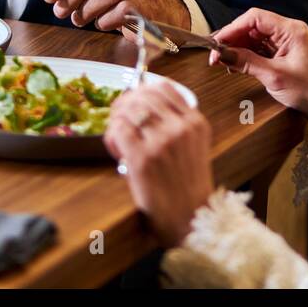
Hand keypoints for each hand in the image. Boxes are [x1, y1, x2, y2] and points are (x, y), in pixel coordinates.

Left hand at [103, 80, 213, 246]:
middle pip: (143, 95)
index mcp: (195, 123)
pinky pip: (119, 130)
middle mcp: (180, 128)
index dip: (142, 90)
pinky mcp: (142, 158)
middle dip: (125, 104)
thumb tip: (141, 104)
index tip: (133, 102)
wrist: (191, 219)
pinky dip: (112, 137)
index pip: (164, 88)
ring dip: (117, 121)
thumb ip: (177, 124)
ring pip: (128, 111)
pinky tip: (117, 150)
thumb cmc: (188, 186)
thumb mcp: (194, 147)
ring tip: (118, 139)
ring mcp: (162, 142)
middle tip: (118, 119)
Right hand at [210, 8, 307, 135]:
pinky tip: (238, 65)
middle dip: (233, 39)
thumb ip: (246, 62)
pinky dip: (249, 56)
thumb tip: (223, 54)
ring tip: (225, 62)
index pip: (255, 18)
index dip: (233, 28)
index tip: (217, 42)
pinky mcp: (287, 54)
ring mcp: (289, 42)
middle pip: (254, 27)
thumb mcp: (275, 76)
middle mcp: (290, 32)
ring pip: (256, 38)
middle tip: (216, 55)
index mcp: (292, 30)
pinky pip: (263, 49)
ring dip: (239, 48)